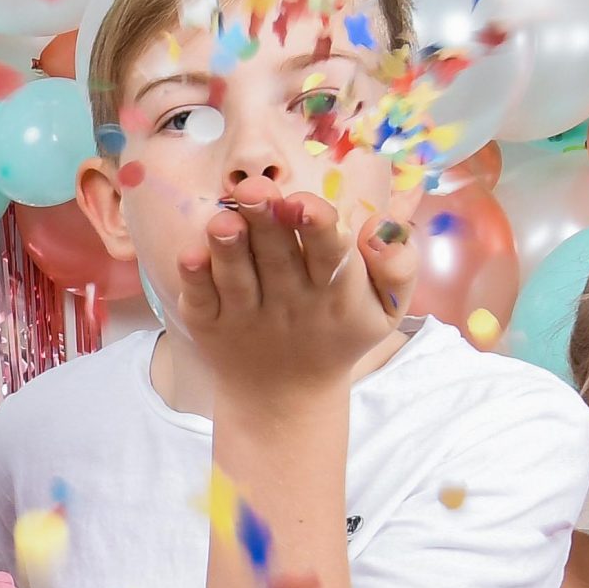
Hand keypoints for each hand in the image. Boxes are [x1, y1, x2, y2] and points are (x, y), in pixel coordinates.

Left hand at [171, 179, 417, 406]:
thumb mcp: (385, 309)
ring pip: (237, 277)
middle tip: (254, 191)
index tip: (303, 204)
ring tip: (222, 220)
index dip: (317, 226)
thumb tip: (386, 222)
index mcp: (335, 290)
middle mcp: (289, 300)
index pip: (330, 253)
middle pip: (277, 255)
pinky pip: (202, 301)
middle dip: (266, 221)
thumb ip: (398, 264)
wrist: (287, 396)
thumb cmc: (340, 330)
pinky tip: (190, 256)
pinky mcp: (211, 325)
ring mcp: (246, 314)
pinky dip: (195, 280)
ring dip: (229, 248)